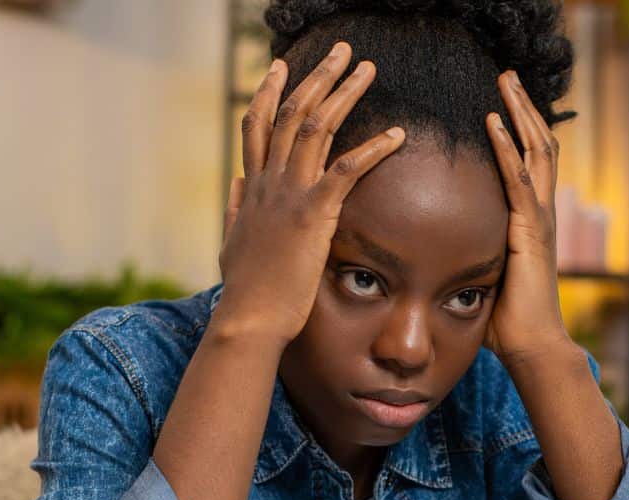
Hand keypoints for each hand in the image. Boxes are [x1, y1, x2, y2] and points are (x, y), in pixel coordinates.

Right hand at [216, 43, 406, 345]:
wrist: (249, 319)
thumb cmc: (246, 291)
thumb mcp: (232, 242)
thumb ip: (235, 209)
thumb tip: (235, 184)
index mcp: (252, 188)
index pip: (257, 125)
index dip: (270, 93)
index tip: (281, 67)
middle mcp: (268, 182)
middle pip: (290, 113)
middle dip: (317, 77)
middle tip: (340, 51)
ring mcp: (289, 195)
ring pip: (315, 126)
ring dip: (343, 93)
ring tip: (367, 69)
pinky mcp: (313, 215)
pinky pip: (347, 170)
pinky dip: (373, 147)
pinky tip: (397, 133)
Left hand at [482, 70, 572, 363]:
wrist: (532, 346)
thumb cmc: (508, 320)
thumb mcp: (486, 275)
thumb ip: (473, 253)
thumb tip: (444, 249)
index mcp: (531, 220)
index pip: (530, 162)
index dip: (520, 129)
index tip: (504, 101)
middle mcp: (541, 212)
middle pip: (538, 145)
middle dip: (523, 108)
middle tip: (507, 75)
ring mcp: (540, 219)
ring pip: (536, 152)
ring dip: (520, 115)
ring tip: (506, 83)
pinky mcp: (530, 232)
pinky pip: (520, 181)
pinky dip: (508, 149)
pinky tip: (495, 124)